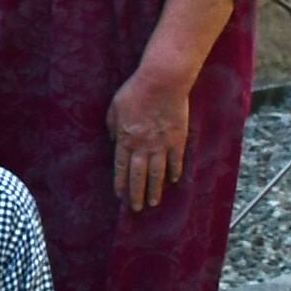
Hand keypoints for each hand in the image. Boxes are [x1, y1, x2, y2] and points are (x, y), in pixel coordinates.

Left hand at [109, 62, 191, 212]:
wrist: (162, 82)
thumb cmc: (135, 91)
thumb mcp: (114, 106)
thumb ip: (112, 125)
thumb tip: (112, 140)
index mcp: (125, 138)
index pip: (122, 167)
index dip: (121, 183)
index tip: (120, 196)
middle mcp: (143, 146)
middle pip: (139, 176)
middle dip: (136, 194)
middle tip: (136, 208)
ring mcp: (162, 144)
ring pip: (157, 173)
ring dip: (155, 190)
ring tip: (153, 203)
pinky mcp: (178, 139)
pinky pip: (176, 161)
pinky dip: (174, 172)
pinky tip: (173, 181)